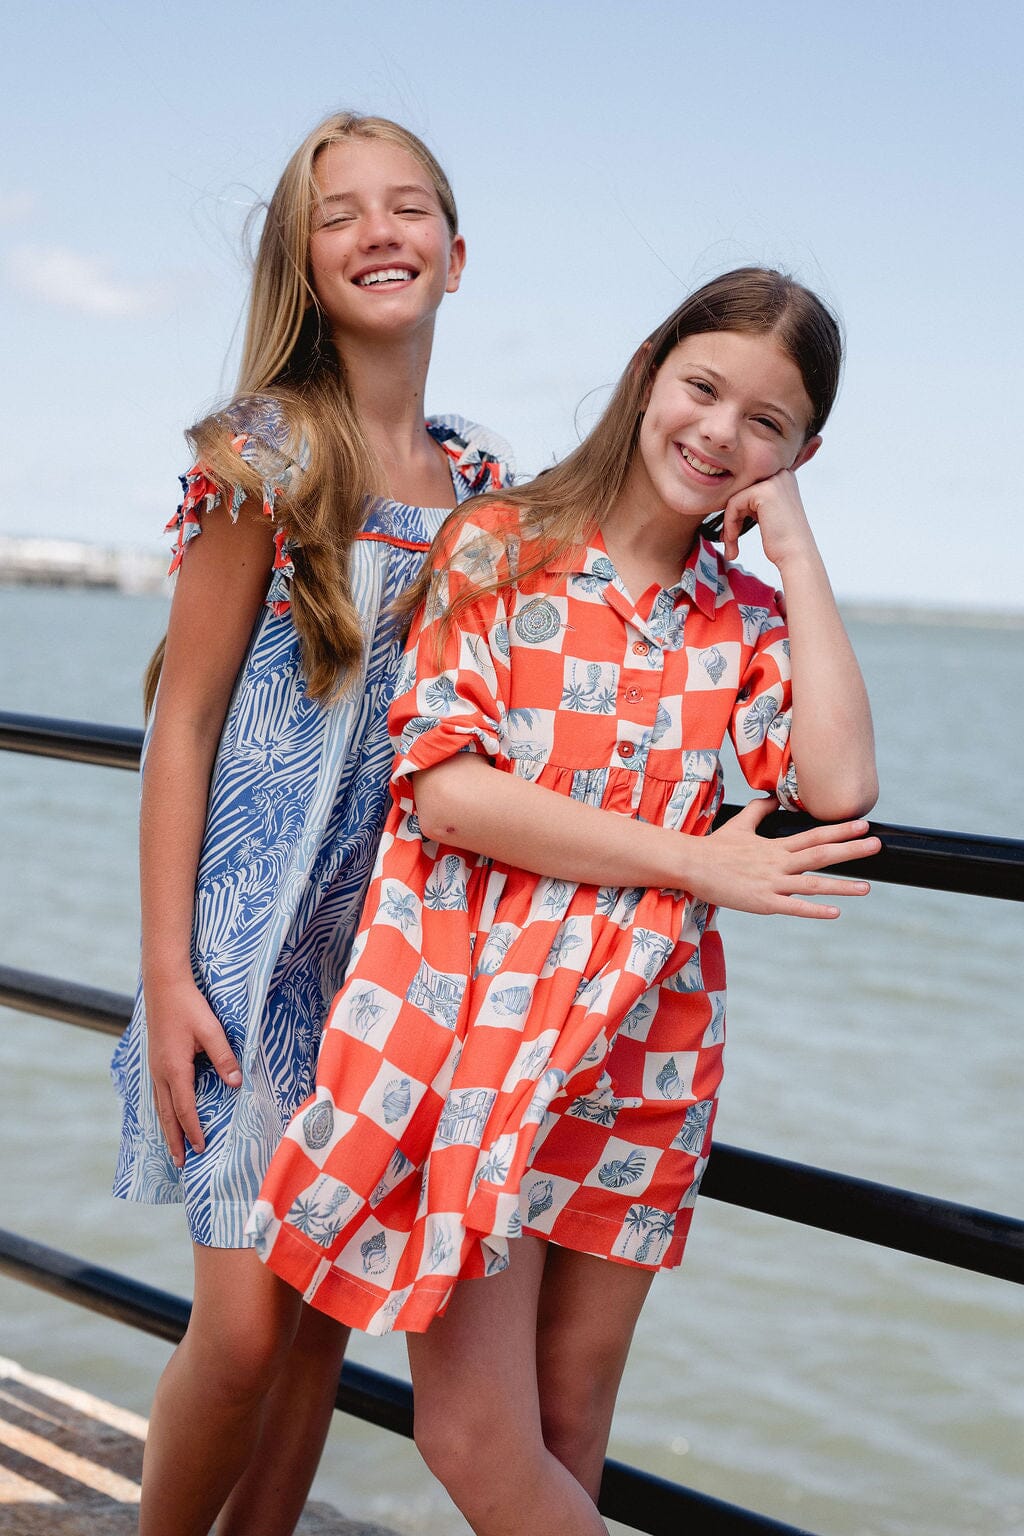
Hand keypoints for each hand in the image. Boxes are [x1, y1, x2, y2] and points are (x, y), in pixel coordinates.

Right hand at [144, 977, 241, 1165]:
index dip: (193, 1130)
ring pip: (160, 1106)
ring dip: (167, 1128)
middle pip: (167, 1115)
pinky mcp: (155, 1060)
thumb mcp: (211, 1030)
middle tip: (180, 1163)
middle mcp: (160, 1073)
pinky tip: (167, 1115)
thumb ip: (224, 1058)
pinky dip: (163, 1111)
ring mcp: (155, 1067)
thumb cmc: (189, 1006)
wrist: (164, 985)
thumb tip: (236, 1084)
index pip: (185, 1109)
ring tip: (173, 1148)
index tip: (201, 1149)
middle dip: (174, 1140)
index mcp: (175, 1069)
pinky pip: (158, 1094)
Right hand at [684, 796, 879, 917]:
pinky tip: (836, 912)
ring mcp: (772, 883)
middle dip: (850, 850)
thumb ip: (759, 811)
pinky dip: (815, 910)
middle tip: (877, 845)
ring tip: (868, 887)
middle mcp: (778, 863)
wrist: (692, 864)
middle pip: (820, 854)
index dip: (839, 830)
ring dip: (842, 885)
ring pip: (812, 883)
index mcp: (776, 846)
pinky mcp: (762, 902)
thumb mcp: (739, 824)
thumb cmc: (715, 847)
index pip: (814, 835)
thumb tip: (772, 798)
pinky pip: (793, 908)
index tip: (863, 825)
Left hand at [720, 468, 816, 567]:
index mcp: (784, 478)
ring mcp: (773, 481)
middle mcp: (781, 474)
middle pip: (742, 492)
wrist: (797, 556)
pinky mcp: (763, 491)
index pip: (750, 488)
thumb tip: (732, 500)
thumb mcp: (771, 514)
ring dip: (729, 525)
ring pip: (735, 499)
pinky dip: (729, 525)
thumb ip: (757, 503)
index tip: (733, 534)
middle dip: (731, 518)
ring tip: (731, 548)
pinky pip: (733, 504)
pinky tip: (733, 540)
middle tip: (730, 542)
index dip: (739, 512)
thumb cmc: (784, 542)